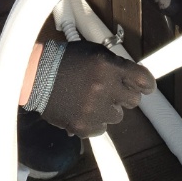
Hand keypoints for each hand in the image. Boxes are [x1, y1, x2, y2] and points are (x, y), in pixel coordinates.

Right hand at [32, 41, 154, 137]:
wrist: (35, 76)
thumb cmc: (65, 60)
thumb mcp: (93, 52)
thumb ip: (115, 64)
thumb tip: (134, 77)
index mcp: (108, 67)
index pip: (142, 80)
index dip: (146, 84)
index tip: (144, 86)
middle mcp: (104, 89)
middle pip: (133, 101)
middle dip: (124, 95)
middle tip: (110, 90)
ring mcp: (94, 109)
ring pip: (117, 115)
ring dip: (108, 108)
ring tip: (90, 99)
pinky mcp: (83, 126)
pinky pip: (101, 128)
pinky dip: (94, 121)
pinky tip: (81, 109)